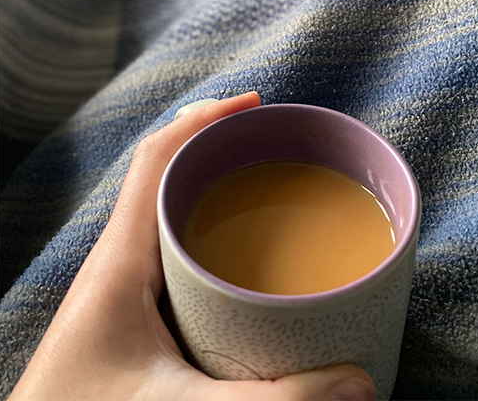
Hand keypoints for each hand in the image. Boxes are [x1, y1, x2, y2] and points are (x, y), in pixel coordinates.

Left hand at [9, 93, 376, 400]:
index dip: (203, 119)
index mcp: (119, 260)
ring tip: (268, 194)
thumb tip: (358, 383)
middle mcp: (119, 263)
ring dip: (213, 195)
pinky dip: (208, 241)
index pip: (157, 159)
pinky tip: (243, 271)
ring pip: (170, 217)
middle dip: (219, 152)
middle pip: (168, 178)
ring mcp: (123, 290)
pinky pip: (173, 256)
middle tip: (276, 147)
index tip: (254, 104)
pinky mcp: (132, 320)